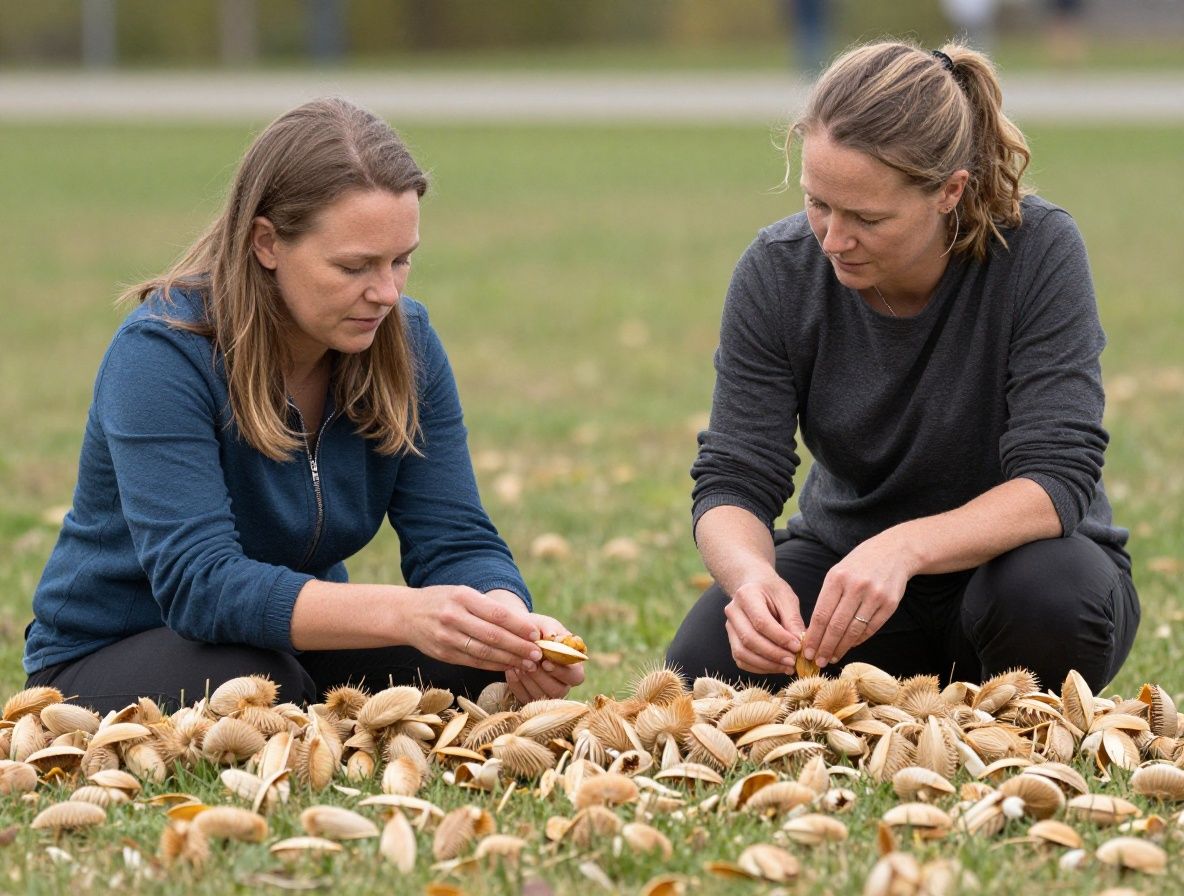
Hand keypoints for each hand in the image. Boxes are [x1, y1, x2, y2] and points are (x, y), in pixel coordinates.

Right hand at [403, 586, 542, 672]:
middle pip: (493, 635)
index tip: (536, 633)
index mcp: (462, 597)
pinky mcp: (443, 654)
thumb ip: (487, 606)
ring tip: (527, 663)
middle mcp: (453, 617)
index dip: (518, 626)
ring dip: (509, 659)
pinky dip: (493, 665)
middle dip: (518, 646)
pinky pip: (473, 661)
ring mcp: (447, 637)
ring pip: (484, 652)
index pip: (497, 613)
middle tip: (538, 653)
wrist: (406, 614)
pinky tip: (508, 666)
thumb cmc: (443, 601)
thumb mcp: (462, 593)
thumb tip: (522, 623)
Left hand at [504, 612, 585, 702]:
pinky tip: (511, 670)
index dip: (561, 671)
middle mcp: (563, 683)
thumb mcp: (545, 624)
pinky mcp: (531, 698)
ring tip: (518, 665)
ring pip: (541, 696)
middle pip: (559, 690)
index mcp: (573, 666)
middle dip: (542, 678)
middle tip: (529, 664)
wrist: (517, 635)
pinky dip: (516, 685)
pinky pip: (524, 698)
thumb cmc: (537, 630)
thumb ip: (551, 629)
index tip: (545, 662)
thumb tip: (553, 638)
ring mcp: (547, 693)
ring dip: (528, 681)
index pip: (576, 676)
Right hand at [724, 576, 804, 675]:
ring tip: (787, 667)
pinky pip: (742, 660)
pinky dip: (760, 668)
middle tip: (793, 661)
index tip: (798, 647)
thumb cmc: (773, 591)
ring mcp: (729, 627)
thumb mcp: (787, 598)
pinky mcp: (732, 641)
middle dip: (773, 654)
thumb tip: (801, 646)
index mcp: (746, 595)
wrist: (755, 586)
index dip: (780, 638)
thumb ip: (793, 621)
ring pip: (742, 653)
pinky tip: (777, 667)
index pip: (761, 622)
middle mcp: (733, 611)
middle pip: (749, 639)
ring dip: (767, 665)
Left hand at [801, 533, 909, 668]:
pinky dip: (858, 641)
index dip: (813, 636)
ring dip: (841, 648)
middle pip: (836, 626)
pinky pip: (871, 629)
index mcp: (837, 578)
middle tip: (818, 661)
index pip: (821, 614)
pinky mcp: (890, 604)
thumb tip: (814, 630)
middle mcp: (856, 587)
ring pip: (854, 631)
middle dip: (825, 647)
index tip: (806, 651)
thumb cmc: (859, 564)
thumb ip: (827, 598)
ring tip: (832, 658)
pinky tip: (849, 646)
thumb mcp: (838, 573)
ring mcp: (874, 596)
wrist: (894, 551)